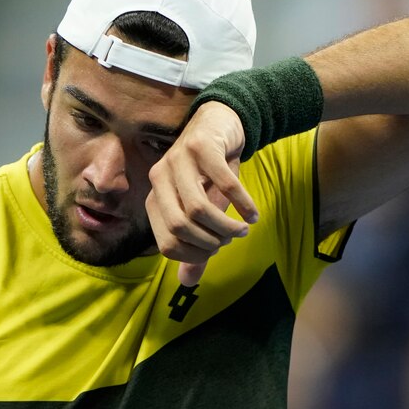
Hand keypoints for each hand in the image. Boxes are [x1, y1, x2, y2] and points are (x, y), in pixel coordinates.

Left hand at [146, 101, 258, 285]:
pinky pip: (223, 184)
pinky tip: (253, 213)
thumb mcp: (203, 208)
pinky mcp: (202, 146)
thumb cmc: (210, 172)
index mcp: (154, 198)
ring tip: (243, 229)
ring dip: (226, 225)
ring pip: (198, 208)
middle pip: (180, 227)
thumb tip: (187, 284)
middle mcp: (159, 178)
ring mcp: (178, 160)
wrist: (221, 124)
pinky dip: (242, 203)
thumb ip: (195, 246)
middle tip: (231, 239)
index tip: (215, 252)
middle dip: (210, 242)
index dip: (193, 255)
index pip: (166, 244)